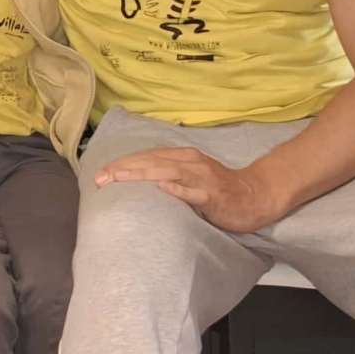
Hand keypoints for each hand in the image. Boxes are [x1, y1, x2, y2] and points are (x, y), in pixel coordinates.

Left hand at [93, 147, 283, 233]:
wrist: (255, 195)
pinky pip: (192, 192)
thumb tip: (139, 181)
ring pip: (166, 172)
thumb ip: (168, 176)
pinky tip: (160, 188)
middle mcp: (189, 163)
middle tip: (99, 178)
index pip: (146, 157)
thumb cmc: (219, 190)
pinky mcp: (212, 195)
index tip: (99, 173)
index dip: (122, 164)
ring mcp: (201, 178)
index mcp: (182, 157)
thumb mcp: (190, 178)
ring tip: (118, 178)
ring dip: (140, 174)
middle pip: (150, 162)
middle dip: (123, 169)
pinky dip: (176, 189)